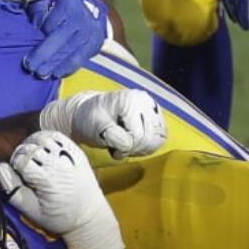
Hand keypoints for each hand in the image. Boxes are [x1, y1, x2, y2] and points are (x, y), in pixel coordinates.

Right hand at [0, 131, 123, 248]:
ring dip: (32, 145)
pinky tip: (43, 151)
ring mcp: (69, 155)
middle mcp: (59, 163)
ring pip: (41, 138)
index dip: (15, 166)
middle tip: (26, 171)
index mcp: (48, 179)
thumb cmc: (59, 217)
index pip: (20, 159)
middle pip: (29, 147)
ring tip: (34, 160)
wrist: (88, 216)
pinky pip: (56, 135)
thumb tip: (1, 167)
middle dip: (22, 156)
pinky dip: (45, 139)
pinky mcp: (76, 151)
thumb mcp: (32, 212)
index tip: (20, 177)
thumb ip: (13, 190)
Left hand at [23, 0, 106, 78]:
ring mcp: (89, 33)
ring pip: (70, 53)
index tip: (28, 42)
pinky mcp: (94, 45)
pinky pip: (80, 59)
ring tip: (40, 74)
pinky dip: (67, 68)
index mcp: (68, 5)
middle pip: (60, 41)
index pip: (50, 24)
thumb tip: (33, 27)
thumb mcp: (50, 0)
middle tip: (30, 67)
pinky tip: (56, 74)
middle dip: (43, 55)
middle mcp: (81, 19)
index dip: (38, 36)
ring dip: (54, 65)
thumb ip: (39, 10)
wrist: (92, 10)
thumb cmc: (63, 6)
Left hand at [39, 90, 166, 158]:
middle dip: (133, 148)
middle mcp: (145, 101)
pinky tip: (131, 143)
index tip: (110, 146)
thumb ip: (112, 136)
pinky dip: (147, 145)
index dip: (125, 147)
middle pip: (151, 137)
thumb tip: (128, 144)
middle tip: (116, 147)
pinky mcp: (156, 116)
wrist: (88, 113)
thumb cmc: (89, 119)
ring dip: (141, 148)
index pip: (139, 135)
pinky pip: (161, 138)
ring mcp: (152, 108)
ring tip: (123, 144)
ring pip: (159, 139)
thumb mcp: (94, 127)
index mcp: (130, 100)